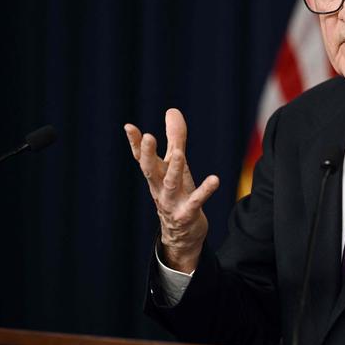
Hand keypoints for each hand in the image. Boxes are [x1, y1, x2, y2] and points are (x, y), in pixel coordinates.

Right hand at [124, 108, 219, 273]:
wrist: (181, 235)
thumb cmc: (178, 193)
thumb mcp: (176, 165)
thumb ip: (175, 138)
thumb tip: (172, 110)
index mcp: (155, 175)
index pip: (142, 158)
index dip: (135, 143)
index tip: (129, 127)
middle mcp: (159, 188)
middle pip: (150, 170)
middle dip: (148, 154)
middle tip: (148, 136)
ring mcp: (172, 202)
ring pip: (171, 184)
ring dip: (174, 169)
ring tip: (180, 153)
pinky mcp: (187, 214)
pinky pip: (196, 201)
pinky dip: (205, 191)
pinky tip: (215, 180)